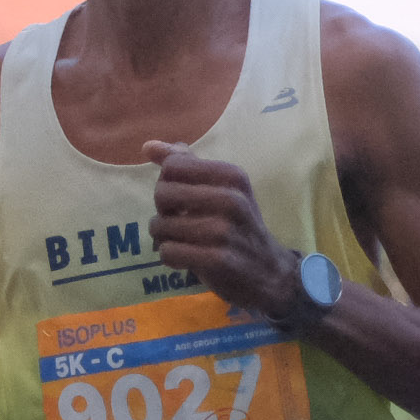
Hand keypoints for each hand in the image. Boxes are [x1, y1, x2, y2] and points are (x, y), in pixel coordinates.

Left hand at [144, 146, 303, 319]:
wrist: (271, 273)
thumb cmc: (240, 227)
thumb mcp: (224, 189)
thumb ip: (188, 164)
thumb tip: (148, 146)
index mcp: (233, 176)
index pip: (173, 165)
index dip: (168, 183)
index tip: (182, 199)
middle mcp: (231, 199)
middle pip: (162, 193)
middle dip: (163, 211)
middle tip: (179, 222)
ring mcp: (224, 231)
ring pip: (160, 225)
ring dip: (164, 237)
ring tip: (182, 242)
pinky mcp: (216, 260)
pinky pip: (168, 252)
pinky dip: (170, 256)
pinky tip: (185, 258)